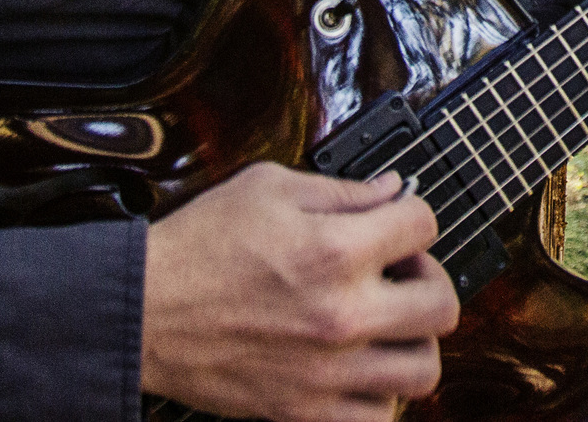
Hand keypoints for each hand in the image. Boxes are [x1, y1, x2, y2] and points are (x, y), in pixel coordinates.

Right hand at [141, 159, 460, 421]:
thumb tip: (392, 189)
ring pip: (423, 369)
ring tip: (387, 324)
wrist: (144, 311)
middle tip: (401, 273)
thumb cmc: (199, 245)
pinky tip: (362, 367)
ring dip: (414, 341)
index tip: (398, 221)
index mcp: (335, 249)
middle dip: (430, 279)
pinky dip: (381, 394)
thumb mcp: (268, 188)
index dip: (415, 214)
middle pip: (443, 305)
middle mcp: (342, 315)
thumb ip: (341, 190)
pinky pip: (378, 417)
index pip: (425, 225)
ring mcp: (328, 371)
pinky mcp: (305, 411)